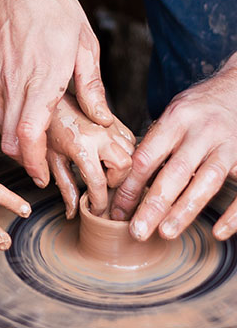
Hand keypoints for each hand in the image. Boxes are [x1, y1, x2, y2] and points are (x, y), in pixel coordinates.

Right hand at [0, 0, 112, 186]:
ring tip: (31, 121)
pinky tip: (15, 99)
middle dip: (24, 157)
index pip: (31, 136)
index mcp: (43, 78)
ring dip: (15, 131)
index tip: (41, 176)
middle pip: (10, 139)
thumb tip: (102, 120)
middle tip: (38, 160)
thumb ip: (91, 88)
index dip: (34, 163)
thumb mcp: (84, 44)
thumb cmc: (51, 8)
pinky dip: (1, 111)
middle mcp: (11, 82)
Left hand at [46, 94, 133, 218]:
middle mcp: (100, 135)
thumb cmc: (47, 127)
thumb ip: (65, 186)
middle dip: (117, 181)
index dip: (99, 202)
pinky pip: (131, 140)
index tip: (96, 210)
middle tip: (102, 186)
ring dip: (122, 167)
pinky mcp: (115, 120)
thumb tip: (72, 211)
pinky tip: (109, 157)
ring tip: (106, 173)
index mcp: (81, 146)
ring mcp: (109, 126)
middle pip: (125, 167)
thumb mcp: (52, 160)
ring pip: (132, 153)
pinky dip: (125, 152)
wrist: (51, 100)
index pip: (99, 182)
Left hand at [111, 55, 236, 241]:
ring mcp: (230, 144)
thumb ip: (155, 144)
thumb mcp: (173, 115)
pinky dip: (235, 214)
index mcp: (176, 119)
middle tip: (137, 232)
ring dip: (185, 210)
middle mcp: (202, 131)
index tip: (116, 212)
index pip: (146, 157)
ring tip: (165, 233)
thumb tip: (124, 182)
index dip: (129, 186)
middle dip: (153, 205)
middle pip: (175, 172)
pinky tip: (218, 232)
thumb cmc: (198, 109)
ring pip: (206, 180)